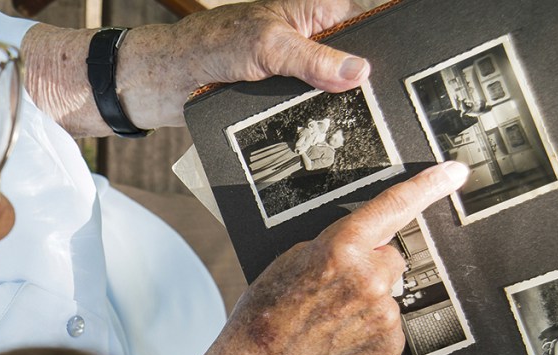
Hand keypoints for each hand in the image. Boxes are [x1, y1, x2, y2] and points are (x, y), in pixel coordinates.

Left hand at [115, 0, 370, 127]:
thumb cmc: (211, 45)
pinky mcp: (283, 96)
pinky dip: (309, 123)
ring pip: (332, 94)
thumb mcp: (268, 47)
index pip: (367, 29)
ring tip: (347, 130)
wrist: (169, 80)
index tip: (388, 82)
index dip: (377, 55)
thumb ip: (313, 58)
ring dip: (332, 111)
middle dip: (356, 88)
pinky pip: (308, 112)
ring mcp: (299, 69)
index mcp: (318, 10)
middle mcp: (312, 37)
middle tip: (368, 113)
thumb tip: (359, 71)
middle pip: (352, 67)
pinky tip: (320, 138)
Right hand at [178, 162, 468, 354]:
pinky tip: (341, 337)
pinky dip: (370, 329)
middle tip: (334, 290)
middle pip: (390, 259)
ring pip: (388, 293)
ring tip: (330, 320)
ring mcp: (383, 314)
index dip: (428, 185)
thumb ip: (337, 247)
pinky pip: (389, 324)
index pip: (394, 207)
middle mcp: (369, 279)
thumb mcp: (292, 261)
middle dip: (370, 267)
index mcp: (341, 249)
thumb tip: (366, 245)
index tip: (454, 173)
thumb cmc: (267, 315)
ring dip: (367, 302)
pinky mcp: (390, 343)